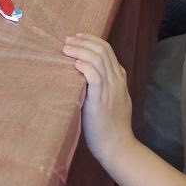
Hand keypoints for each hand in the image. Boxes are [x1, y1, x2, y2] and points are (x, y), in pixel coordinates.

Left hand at [62, 34, 133, 164]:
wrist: (117, 147)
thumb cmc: (111, 126)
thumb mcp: (114, 100)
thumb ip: (106, 85)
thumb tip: (88, 74)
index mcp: (120, 79)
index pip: (107, 50)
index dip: (91, 40)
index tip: (77, 37)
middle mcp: (116, 81)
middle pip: (102, 50)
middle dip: (83, 41)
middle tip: (67, 40)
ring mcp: (110, 90)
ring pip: (97, 59)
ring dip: (80, 50)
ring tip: (66, 49)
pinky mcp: (100, 100)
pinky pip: (94, 76)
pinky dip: (84, 66)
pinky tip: (74, 64)